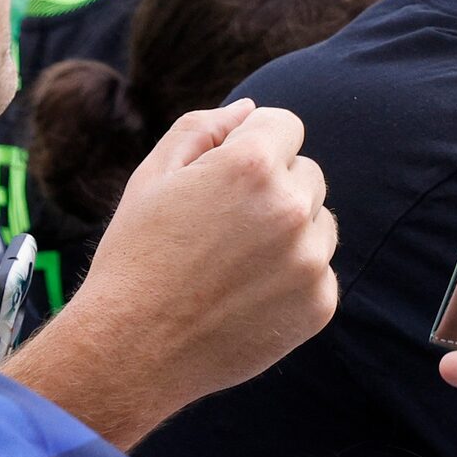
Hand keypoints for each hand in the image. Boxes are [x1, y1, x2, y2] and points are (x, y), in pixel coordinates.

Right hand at [65, 100, 337, 401]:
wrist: (135, 347)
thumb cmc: (136, 255)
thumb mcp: (152, 177)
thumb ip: (203, 129)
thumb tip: (251, 109)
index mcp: (251, 166)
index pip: (285, 125)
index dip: (253, 143)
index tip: (226, 173)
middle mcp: (291, 208)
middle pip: (307, 174)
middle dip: (272, 187)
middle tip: (220, 225)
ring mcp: (312, 259)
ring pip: (320, 221)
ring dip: (290, 231)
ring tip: (233, 261)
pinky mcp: (321, 302)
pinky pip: (320, 270)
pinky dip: (292, 277)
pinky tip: (246, 294)